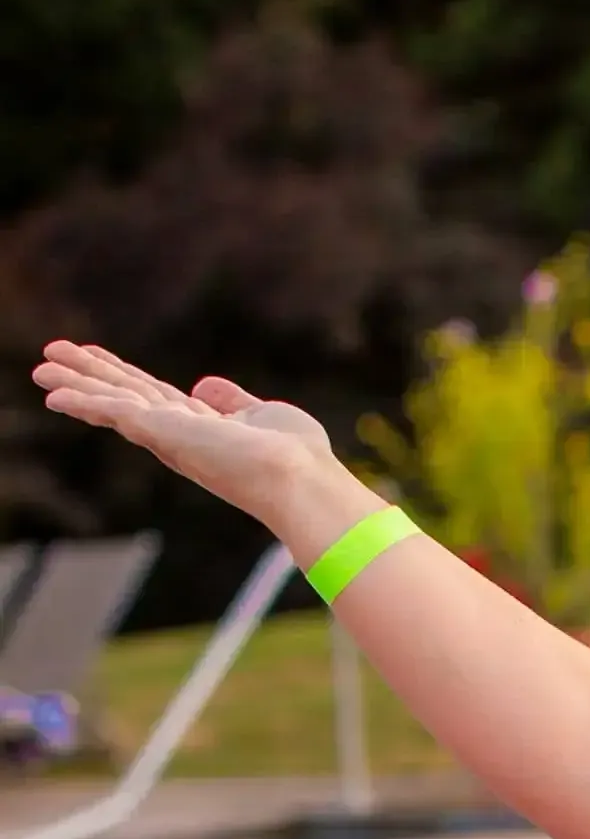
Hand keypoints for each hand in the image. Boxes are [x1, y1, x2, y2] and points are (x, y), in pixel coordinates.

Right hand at [33, 342, 332, 526]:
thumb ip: (233, 402)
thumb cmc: (297, 458)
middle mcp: (179, 436)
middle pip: (124, 396)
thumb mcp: (264, 416)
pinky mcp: (163, 432)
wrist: (301, 480)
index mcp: (200, 430)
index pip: (152, 396)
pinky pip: (114, 411)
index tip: (96, 357)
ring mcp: (169, 436)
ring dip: (76, 383)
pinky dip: (82, 401)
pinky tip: (53, 393)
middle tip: (50, 357)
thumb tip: (203, 385)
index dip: (123, 375)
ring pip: (112, 401)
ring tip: (40, 369)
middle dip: (88, 376)